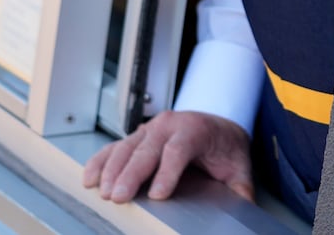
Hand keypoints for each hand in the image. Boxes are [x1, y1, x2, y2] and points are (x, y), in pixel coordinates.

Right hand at [83, 110, 253, 204]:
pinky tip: (89, 177)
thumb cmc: (224, 147)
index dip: (167, 172)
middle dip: (131, 174)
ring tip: (101, 191)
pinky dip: (100, 161)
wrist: (218, 126)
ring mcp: (150, 129)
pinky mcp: (137, 137)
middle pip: (147, 150)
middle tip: (119, 197)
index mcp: (195, 129)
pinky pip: (114, 147)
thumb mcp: (239, 167)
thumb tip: (244, 208)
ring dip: (111, 170)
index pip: (178, 150)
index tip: (159, 194)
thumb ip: (241, 189)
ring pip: (126, 147)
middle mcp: (169, 125)